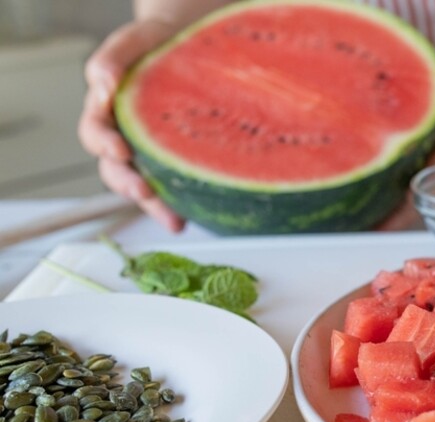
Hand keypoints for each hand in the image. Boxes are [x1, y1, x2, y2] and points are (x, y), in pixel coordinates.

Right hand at [77, 19, 185, 231]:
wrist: (184, 42)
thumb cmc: (153, 42)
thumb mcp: (131, 40)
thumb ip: (111, 59)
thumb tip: (103, 84)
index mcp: (105, 111)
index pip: (95, 133)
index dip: (104, 144)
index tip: (120, 150)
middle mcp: (122, 136)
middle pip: (114, 169)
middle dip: (128, 184)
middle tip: (145, 192)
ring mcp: (146, 152)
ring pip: (141, 185)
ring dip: (154, 206)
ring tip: (173, 220)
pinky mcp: (171, 161)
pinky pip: (169, 186)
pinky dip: (177, 204)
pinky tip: (191, 217)